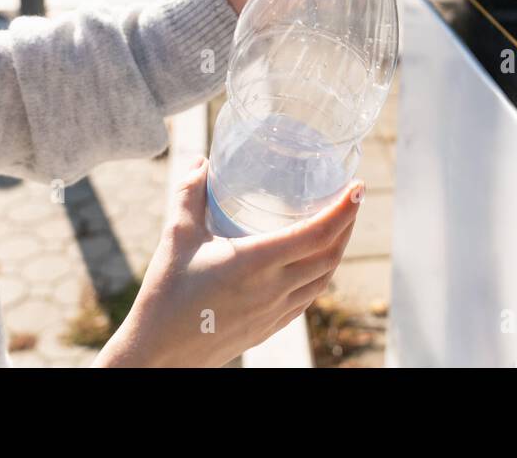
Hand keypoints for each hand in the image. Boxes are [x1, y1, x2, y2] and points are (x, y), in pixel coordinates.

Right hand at [95, 157, 361, 366]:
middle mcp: (273, 289)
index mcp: (256, 262)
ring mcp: (275, 312)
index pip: (318, 233)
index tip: (358, 187)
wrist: (158, 354)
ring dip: (338, 250)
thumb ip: (190, 194)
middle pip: (330, 255)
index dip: (344, 208)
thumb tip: (201, 161)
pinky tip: (314, 265)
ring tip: (339, 227)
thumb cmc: (165, 295)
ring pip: (323, 279)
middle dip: (348, 224)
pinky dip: (321, 276)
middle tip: (352, 199)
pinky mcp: (269, 328)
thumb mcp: (176, 236)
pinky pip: (308, 298)